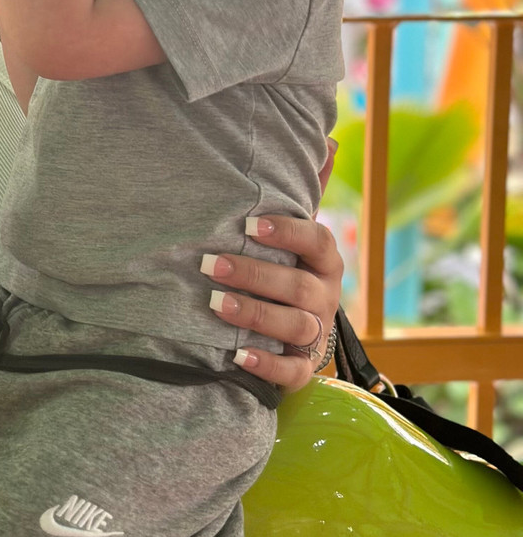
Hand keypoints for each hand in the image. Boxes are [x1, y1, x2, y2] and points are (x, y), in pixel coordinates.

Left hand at [202, 215, 342, 391]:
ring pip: (296, 325)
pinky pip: (293, 370)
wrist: (291, 332)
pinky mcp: (305, 366)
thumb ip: (273, 220)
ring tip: (215, 304)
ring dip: (255, 313)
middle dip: (253, 274)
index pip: (317, 242)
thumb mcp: (280, 248)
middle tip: (211, 265)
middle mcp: (325, 297)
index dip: (286, 232)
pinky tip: (238, 354)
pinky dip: (267, 365)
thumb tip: (286, 166)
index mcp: (324, 264)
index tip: (247, 225)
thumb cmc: (275, 273)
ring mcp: (318, 333)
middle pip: (298, 286)